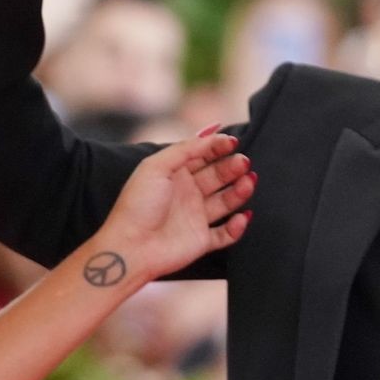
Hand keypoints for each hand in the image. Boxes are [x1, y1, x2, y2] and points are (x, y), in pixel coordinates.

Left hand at [96, 130, 253, 281]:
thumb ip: (185, 149)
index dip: (218, 147)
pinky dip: (237, 226)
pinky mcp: (202, 241)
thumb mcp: (156, 166)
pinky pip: (226, 233)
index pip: (202, 155)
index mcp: (174, 174)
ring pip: (226, 201)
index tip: (233, 141)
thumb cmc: (138, 205)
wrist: (131, 247)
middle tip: (243, 162)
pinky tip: (242, 216)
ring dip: (240, 191)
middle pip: (218, 176)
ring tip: (248, 181)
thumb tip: (211, 132)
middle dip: (232, 167)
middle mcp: (187, 193)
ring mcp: (196, 217)